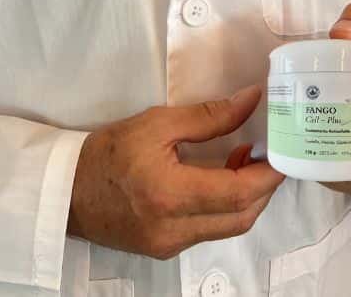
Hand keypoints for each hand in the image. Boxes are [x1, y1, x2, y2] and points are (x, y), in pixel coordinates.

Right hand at [67, 84, 284, 259]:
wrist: (67, 190)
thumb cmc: (109, 151)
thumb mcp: (158, 123)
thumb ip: (210, 115)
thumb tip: (251, 100)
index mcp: (170, 194)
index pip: (237, 192)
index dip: (268, 175)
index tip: (284, 153)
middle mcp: (173, 229)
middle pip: (241, 217)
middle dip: (265, 188)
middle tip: (272, 156)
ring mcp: (169, 244)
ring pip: (228, 227)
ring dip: (246, 198)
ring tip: (247, 162)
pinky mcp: (164, 249)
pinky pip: (208, 231)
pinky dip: (224, 207)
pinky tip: (221, 179)